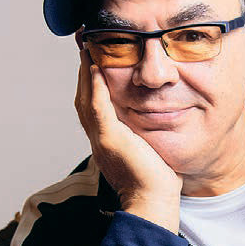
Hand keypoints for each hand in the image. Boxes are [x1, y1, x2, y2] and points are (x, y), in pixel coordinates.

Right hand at [75, 51, 181, 231]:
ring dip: (85, 70)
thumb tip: (160, 118)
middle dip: (84, 68)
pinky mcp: (109, 139)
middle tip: (84, 43)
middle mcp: (98, 136)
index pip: (94, 103)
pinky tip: (95, 66)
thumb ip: (148, 132)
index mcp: (106, 139)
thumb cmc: (157, 181)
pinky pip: (97, 107)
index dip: (92, 79)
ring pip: (86, 97)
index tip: (94, 57)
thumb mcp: (150, 148)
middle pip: (84, 95)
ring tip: (87, 47)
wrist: (153, 202)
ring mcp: (101, 137)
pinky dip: (95, 86)